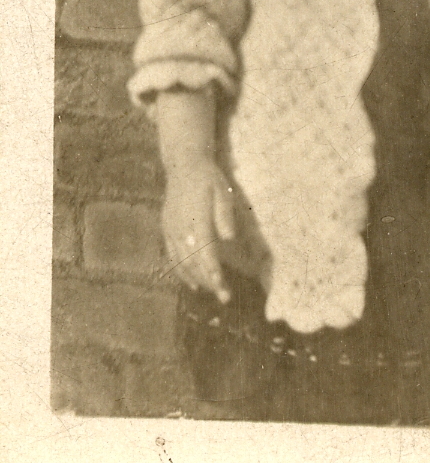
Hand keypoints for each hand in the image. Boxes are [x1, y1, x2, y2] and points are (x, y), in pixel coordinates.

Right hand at [161, 159, 234, 301]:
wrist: (183, 164)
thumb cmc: (207, 177)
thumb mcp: (221, 190)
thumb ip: (224, 214)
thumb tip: (229, 237)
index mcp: (196, 219)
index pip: (204, 252)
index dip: (213, 272)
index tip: (222, 287)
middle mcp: (180, 228)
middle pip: (193, 262)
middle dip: (209, 282)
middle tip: (224, 298)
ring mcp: (170, 229)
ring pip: (181, 262)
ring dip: (197, 279)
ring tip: (212, 291)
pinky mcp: (166, 229)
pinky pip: (172, 256)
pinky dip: (181, 271)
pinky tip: (191, 282)